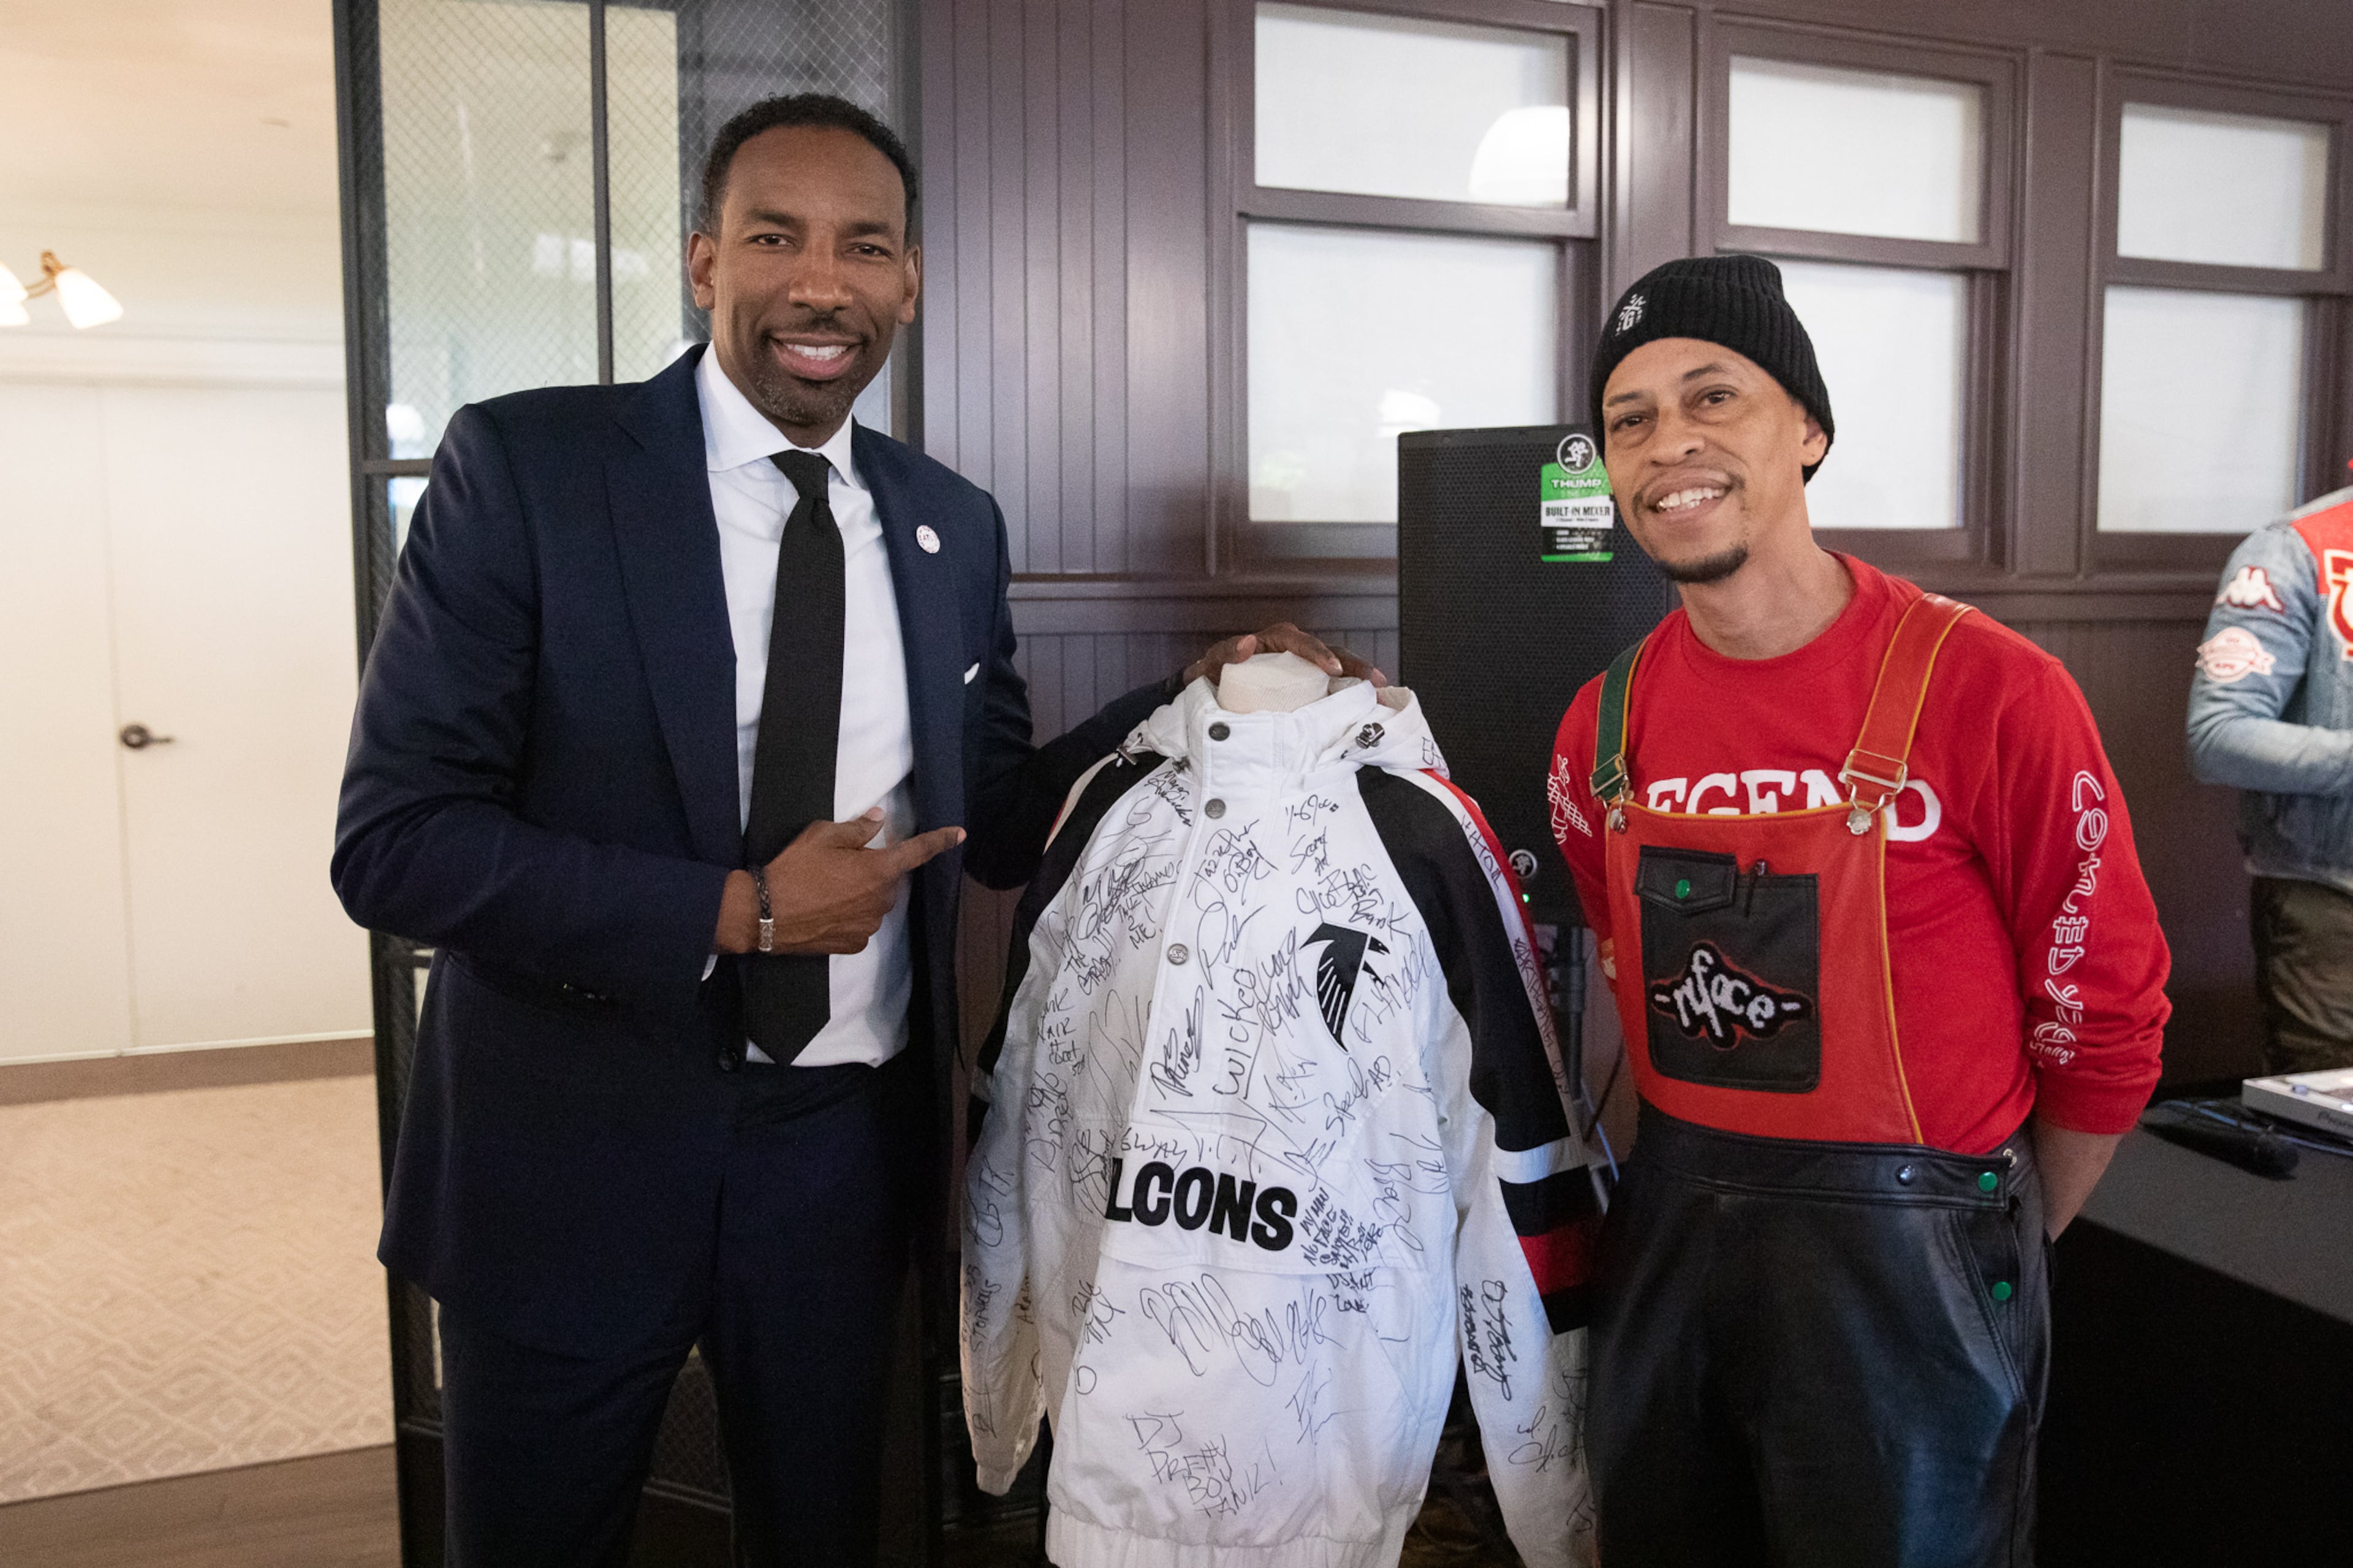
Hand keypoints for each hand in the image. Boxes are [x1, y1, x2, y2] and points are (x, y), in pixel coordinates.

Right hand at [714, 808, 964, 955]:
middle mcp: (880, 900)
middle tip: (840, 868)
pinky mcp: (854, 945)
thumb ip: (856, 829)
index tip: (959, 834)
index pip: (917, 852)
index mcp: (878, 869)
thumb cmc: (794, 869)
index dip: (939, 841)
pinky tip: (825, 912)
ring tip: (826, 892)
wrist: (764, 914)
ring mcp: (869, 926)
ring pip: (874, 904)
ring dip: (861, 896)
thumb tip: (878, 820)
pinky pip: (861, 925)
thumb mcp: (821, 837)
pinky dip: (849, 917)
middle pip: (888, 881)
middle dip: (872, 873)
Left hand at [1183, 622, 1386, 688]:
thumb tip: (1248, 643)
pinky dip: (1351, 691)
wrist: (1213, 693)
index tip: (1333, 669)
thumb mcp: (1211, 664)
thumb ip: (1225, 653)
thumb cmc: (1213, 675)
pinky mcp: (1308, 684)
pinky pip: (1332, 684)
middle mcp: (1293, 650)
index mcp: (1274, 640)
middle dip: (1353, 664)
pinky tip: (1370, 701)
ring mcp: (1303, 668)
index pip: (1300, 641)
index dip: (1319, 653)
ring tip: (1380, 689)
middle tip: (1372, 679)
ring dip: (1359, 677)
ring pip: (1337, 666)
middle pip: (1329, 651)